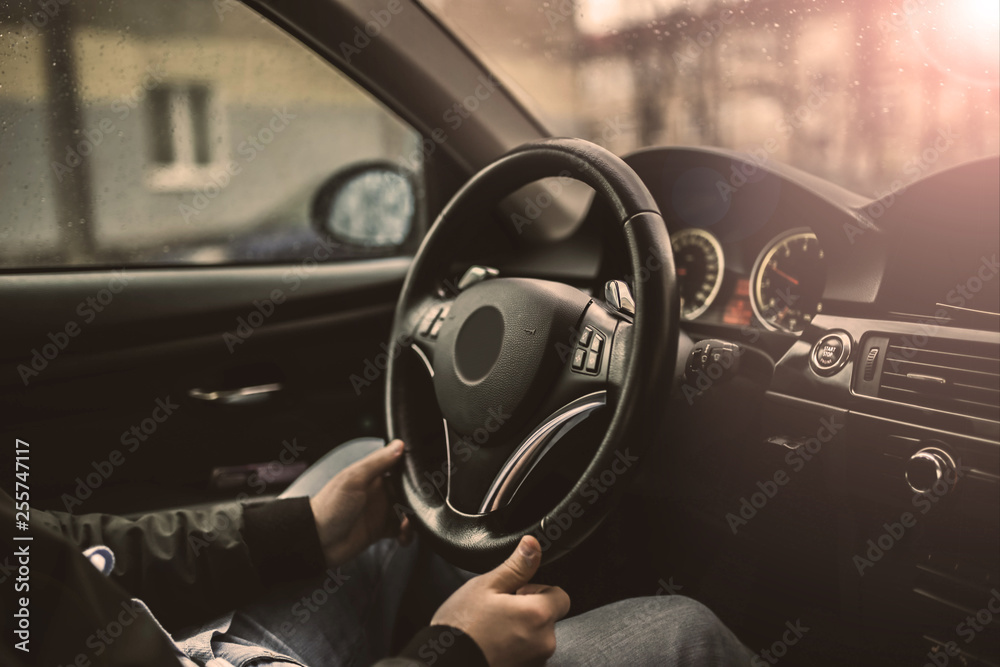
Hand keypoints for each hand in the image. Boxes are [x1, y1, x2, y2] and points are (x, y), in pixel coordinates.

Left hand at [310, 439, 412, 567]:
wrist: (317, 541)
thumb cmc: (330, 507)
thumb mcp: (354, 480)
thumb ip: (377, 462)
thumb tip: (399, 444)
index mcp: (371, 476)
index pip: (397, 469)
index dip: (411, 473)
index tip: (424, 478)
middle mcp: (377, 493)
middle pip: (405, 492)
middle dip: (415, 499)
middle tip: (417, 507)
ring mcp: (378, 512)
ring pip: (405, 512)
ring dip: (412, 519)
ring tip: (407, 525)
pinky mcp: (379, 531)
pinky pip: (399, 530)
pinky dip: (406, 534)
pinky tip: (403, 536)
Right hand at [431, 535, 569, 665]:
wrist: (443, 663)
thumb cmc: (460, 629)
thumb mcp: (486, 586)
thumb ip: (516, 566)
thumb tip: (532, 545)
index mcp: (537, 615)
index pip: (561, 596)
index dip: (538, 590)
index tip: (517, 593)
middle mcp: (543, 642)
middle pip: (548, 617)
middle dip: (528, 611)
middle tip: (499, 611)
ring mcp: (535, 662)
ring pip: (537, 637)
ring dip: (522, 631)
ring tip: (492, 630)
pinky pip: (528, 655)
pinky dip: (515, 650)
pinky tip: (493, 646)